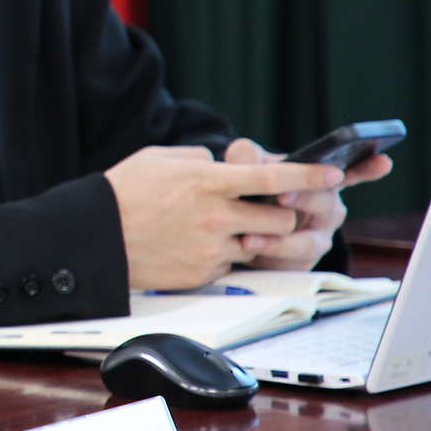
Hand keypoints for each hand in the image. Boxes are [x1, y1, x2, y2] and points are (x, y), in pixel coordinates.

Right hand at [104, 144, 345, 289]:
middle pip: (279, 219)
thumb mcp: (160, 158)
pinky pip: (232, 264)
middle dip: (280, 215)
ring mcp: (212, 248)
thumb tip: (223, 166)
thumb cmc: (124, 192)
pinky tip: (195, 245)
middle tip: (266, 210)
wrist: (96, 237)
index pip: (272, 179)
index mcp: (207, 181)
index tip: (333, 173)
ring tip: (224, 228)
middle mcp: (215, 216)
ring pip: (259, 245)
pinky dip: (224, 255)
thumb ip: (200, 159)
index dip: (309, 175)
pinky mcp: (205, 273)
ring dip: (253, 237)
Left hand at [224, 139, 392, 270]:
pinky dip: (269, 251)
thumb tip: (246, 152)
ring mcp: (318, 238)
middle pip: (325, 203)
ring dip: (280, 237)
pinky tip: (249, 244)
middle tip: (280, 195)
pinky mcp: (301, 261)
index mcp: (320, 182)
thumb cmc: (252, 191)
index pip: (349, 173)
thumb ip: (247, 157)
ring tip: (251, 233)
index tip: (383, 161)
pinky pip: (290, 259)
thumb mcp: (248, 168)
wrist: (239, 228)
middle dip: (304, 198)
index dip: (367, 168)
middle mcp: (327, 210)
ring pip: (308, 240)